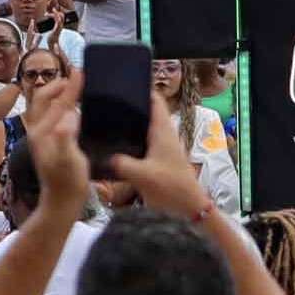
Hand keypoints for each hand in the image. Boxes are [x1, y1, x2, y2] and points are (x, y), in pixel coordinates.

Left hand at [19, 68, 87, 214]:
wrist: (61, 203)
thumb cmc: (67, 183)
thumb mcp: (70, 161)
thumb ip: (66, 138)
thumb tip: (70, 116)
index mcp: (41, 131)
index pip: (55, 101)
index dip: (70, 86)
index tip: (81, 72)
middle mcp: (37, 131)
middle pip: (43, 98)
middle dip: (59, 85)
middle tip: (77, 77)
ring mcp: (41, 137)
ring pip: (46, 107)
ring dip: (59, 95)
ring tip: (76, 89)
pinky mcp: (47, 143)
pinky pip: (51, 117)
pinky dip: (61, 107)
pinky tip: (75, 111)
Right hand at [107, 91, 216, 217]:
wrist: (190, 211)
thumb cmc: (171, 189)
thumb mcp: (142, 175)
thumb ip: (121, 163)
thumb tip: (104, 156)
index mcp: (162, 131)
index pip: (155, 100)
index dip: (140, 88)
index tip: (120, 83)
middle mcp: (163, 136)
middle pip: (146, 113)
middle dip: (128, 106)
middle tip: (104, 103)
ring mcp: (161, 149)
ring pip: (143, 129)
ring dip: (128, 125)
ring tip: (104, 122)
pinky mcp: (158, 162)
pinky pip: (141, 146)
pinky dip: (129, 142)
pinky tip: (112, 147)